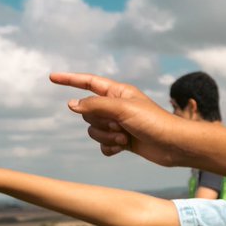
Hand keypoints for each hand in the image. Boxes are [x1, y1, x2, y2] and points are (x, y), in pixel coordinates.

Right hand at [50, 72, 184, 166]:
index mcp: (118, 93)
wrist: (173, 146)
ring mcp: (119, 124)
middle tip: (120, 125)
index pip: (88, 82)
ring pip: (93, 131)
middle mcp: (117, 107)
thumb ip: (95, 105)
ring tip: (125, 138)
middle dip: (100, 122)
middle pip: (88, 113)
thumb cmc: (153, 122)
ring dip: (106, 137)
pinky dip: (110, 148)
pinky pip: (102, 145)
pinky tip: (122, 148)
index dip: (70, 80)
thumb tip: (72, 104)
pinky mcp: (122, 141)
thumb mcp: (122, 109)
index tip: (52, 77)